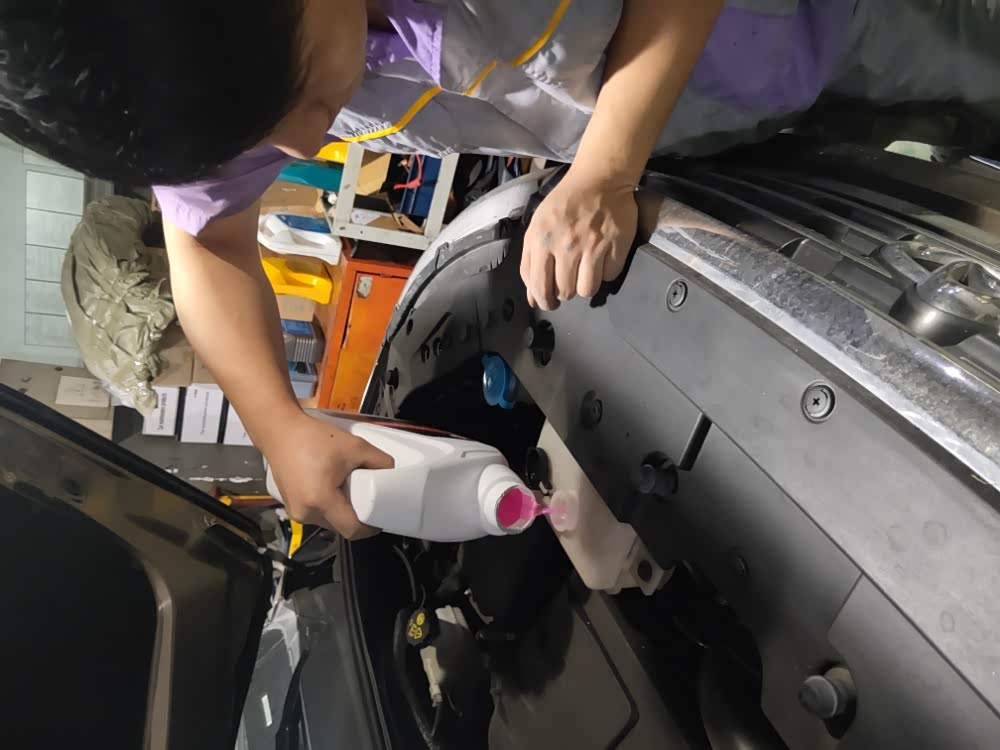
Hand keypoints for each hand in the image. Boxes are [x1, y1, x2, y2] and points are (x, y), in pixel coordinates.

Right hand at [265, 412, 394, 538]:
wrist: (279, 430)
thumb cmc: (313, 438)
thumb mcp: (354, 446)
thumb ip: (379, 460)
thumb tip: (391, 471)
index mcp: (321, 502)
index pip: (352, 530)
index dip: (370, 527)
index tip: (380, 516)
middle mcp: (306, 514)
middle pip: (340, 527)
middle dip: (356, 517)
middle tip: (367, 499)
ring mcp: (295, 512)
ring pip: (328, 522)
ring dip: (342, 512)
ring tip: (349, 489)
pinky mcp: (290, 506)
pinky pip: (316, 514)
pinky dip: (328, 506)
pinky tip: (333, 487)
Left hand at [521, 168, 637, 309]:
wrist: (600, 179)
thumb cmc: (564, 204)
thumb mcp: (537, 228)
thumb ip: (531, 264)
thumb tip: (534, 300)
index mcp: (542, 241)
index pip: (540, 286)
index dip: (544, 301)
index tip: (549, 302)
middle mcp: (567, 245)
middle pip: (565, 292)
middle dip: (565, 291)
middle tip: (569, 280)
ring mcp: (593, 246)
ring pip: (587, 290)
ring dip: (585, 285)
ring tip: (585, 270)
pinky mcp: (617, 246)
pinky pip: (609, 276)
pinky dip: (606, 272)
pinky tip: (602, 258)